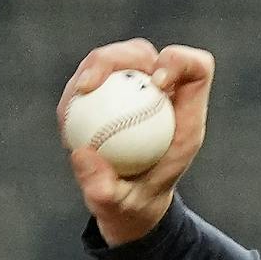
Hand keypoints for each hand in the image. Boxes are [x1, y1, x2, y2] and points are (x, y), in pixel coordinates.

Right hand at [59, 39, 214, 246]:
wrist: (128, 203)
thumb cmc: (136, 203)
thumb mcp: (122, 205)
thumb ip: (105, 188)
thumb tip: (83, 154)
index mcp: (184, 114)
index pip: (195, 68)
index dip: (179, 62)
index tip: (157, 84)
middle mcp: (159, 94)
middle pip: (143, 54)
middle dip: (116, 57)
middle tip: (89, 84)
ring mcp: (131, 90)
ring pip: (112, 60)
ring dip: (88, 72)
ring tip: (74, 98)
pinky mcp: (106, 94)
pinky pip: (87, 81)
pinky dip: (74, 93)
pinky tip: (65, 116)